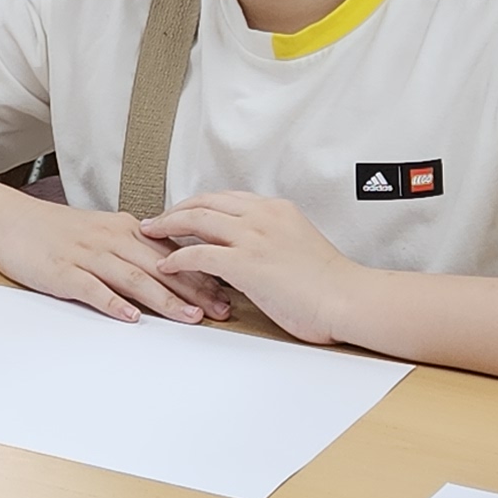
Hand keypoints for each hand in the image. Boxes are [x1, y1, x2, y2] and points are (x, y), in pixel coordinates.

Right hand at [0, 195, 206, 324]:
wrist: (11, 222)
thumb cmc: (58, 232)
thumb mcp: (104, 232)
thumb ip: (138, 249)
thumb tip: (175, 268)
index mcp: (126, 230)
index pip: (172, 253)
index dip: (202, 274)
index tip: (227, 294)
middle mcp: (111, 240)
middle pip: (160, 266)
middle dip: (195, 290)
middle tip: (221, 311)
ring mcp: (86, 256)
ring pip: (133, 277)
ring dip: (164, 299)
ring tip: (189, 317)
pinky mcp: (62, 272)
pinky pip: (91, 288)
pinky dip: (112, 302)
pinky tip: (130, 317)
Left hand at [143, 191, 359, 345]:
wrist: (348, 298)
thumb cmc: (330, 284)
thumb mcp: (298, 245)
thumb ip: (271, 241)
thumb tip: (248, 254)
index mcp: (277, 209)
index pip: (226, 198)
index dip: (198, 204)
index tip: (181, 212)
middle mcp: (262, 216)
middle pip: (205, 202)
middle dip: (174, 209)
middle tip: (154, 220)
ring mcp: (253, 237)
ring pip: (196, 219)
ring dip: (166, 226)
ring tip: (149, 235)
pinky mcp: (245, 263)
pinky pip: (197, 254)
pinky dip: (176, 258)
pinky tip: (164, 266)